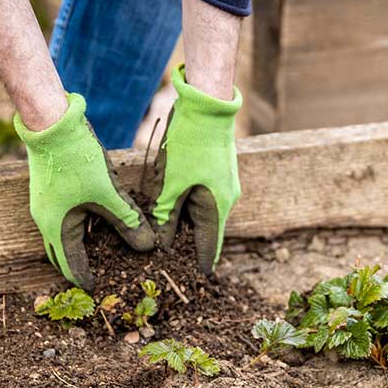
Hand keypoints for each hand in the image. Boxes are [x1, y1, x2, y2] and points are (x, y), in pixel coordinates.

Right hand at [15, 93, 154, 289]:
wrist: (52, 125)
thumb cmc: (78, 160)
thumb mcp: (109, 194)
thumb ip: (128, 221)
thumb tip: (148, 247)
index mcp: (57, 228)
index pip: (69, 266)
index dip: (85, 279)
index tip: (100, 289)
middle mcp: (45, 221)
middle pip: (60, 255)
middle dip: (76, 268)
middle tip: (96, 277)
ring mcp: (43, 205)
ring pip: (60, 237)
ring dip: (76, 249)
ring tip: (98, 255)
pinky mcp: (48, 191)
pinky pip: (61, 220)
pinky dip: (75, 230)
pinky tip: (93, 223)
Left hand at [150, 65, 241, 274]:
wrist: (208, 106)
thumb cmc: (189, 146)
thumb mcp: (171, 184)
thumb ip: (166, 216)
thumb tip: (162, 244)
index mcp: (217, 208)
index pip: (210, 247)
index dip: (200, 264)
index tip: (195, 282)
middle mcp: (226, 199)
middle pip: (206, 231)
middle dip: (188, 245)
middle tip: (171, 261)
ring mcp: (224, 184)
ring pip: (202, 212)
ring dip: (185, 223)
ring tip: (166, 236)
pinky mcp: (218, 172)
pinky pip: (203, 197)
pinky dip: (188, 206)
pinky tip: (171, 206)